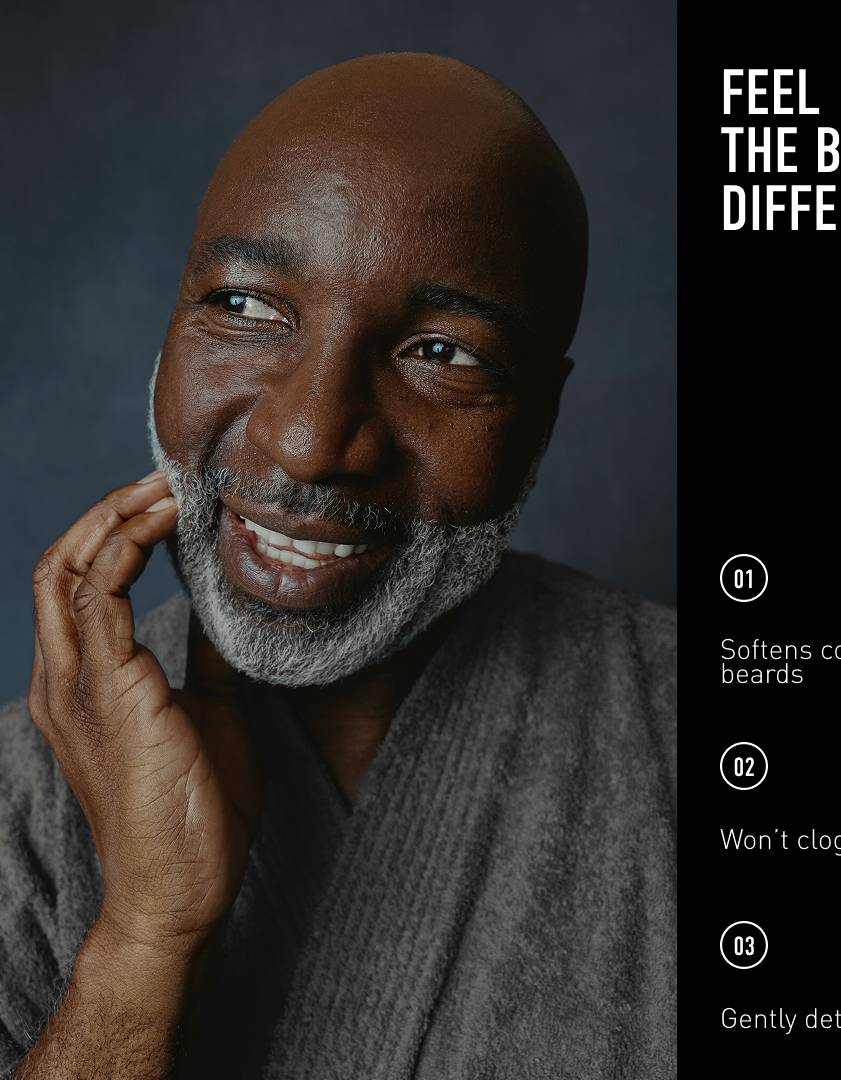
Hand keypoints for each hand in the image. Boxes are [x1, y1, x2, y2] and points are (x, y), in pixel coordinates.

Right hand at [29, 470, 259, 961]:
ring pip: (68, 572)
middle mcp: (66, 680)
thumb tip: (231, 614)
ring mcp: (78, 688)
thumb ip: (206, 661)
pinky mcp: (110, 695)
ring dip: (115, 520)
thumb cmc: (192, 808)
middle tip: (163, 481)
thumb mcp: (208, 713)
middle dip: (107, 514)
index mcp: (84, 685)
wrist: (181, 889)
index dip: (113, 534)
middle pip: (60, 566)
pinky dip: (128, 551)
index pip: (78, 586)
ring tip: (164, 489)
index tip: (166, 502)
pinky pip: (101, 600)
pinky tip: (166, 527)